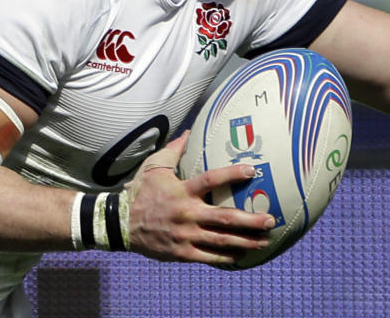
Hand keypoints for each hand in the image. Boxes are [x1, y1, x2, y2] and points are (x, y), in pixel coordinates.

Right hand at [122, 132, 274, 264]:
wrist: (119, 224)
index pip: (211, 180)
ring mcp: (184, 235)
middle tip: (270, 219)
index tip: (252, 171)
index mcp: (182, 191)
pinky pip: (208, 257)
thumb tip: (189, 132)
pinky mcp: (180, 253)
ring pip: (220, 241)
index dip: (232, 175)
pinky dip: (225, 257)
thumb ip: (174, 150)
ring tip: (264, 241)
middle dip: (250, 220)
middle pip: (224, 218)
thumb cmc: (139, 192)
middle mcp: (187, 214)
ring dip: (245, 241)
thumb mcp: (154, 167)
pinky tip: (241, 255)